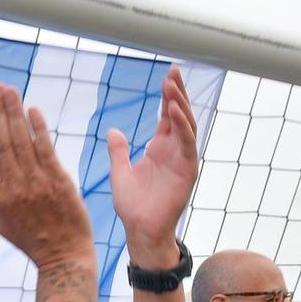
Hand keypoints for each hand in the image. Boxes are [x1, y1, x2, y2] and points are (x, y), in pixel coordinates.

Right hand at [0, 84, 93, 268]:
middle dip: (0, 111)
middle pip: (4, 142)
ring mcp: (37, 183)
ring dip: (16, 112)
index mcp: (0, 196)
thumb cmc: (32, 241)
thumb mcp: (1, 226)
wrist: (64, 257)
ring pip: (22, 141)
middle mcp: (16, 186)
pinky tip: (33, 110)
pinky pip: (45, 149)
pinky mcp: (59, 181)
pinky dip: (39, 127)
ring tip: (11, 90)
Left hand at [109, 66, 198, 266]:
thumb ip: (118, 152)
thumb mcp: (120, 173)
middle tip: (174, 71)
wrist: (140, 230)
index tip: (167, 76)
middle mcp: (174, 151)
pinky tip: (174, 110)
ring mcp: (182, 160)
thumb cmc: (132, 207)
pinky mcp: (187, 171)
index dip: (167, 96)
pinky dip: (183, 126)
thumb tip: (113, 131)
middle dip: (177, 93)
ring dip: (181, 104)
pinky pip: (187, 144)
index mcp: (159, 149)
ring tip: (172, 86)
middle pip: (179, 115)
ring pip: (186, 125)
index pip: (166, 117)